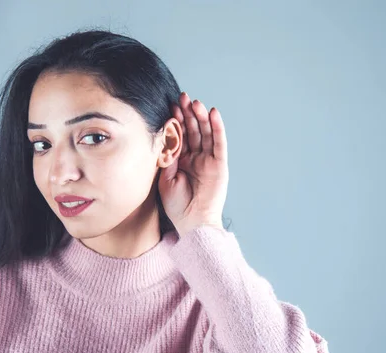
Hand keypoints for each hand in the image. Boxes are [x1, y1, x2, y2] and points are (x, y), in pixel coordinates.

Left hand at [158, 92, 228, 237]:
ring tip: (196, 103)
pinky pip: (219, 143)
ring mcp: (209, 160)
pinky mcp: (220, 165)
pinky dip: (218, 128)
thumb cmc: (177, 205)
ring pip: (206, 133)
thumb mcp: (166, 178)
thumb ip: (167, 157)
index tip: (169, 106)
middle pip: (194, 130)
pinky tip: (214, 114)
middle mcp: (197, 157)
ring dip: (202, 117)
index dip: (176, 120)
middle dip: (188, 113)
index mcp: (182, 160)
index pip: (180, 135)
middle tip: (182, 97)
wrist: (192, 222)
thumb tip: (165, 135)